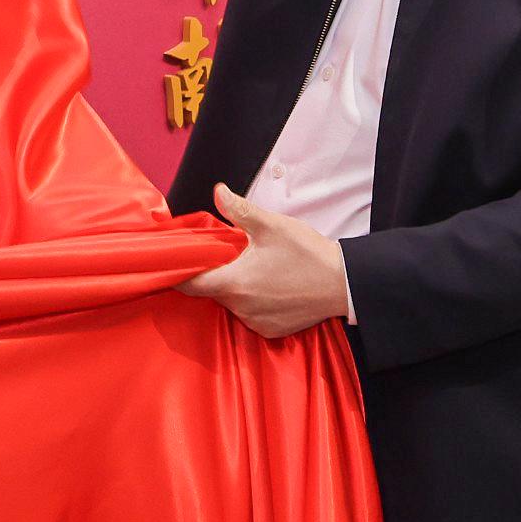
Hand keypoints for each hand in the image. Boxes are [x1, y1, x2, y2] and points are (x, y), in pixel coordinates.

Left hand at [179, 185, 349, 337]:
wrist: (344, 284)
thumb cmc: (308, 253)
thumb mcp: (272, 225)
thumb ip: (240, 209)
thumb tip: (218, 190)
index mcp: (235, 283)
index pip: (191, 285)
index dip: (179, 274)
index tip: (176, 263)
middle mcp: (242, 308)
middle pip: (213, 292)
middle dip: (216, 274)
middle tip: (228, 255)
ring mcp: (257, 322)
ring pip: (232, 304)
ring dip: (236, 288)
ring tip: (253, 269)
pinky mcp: (271, 331)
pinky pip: (250, 316)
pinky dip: (253, 302)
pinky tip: (268, 286)